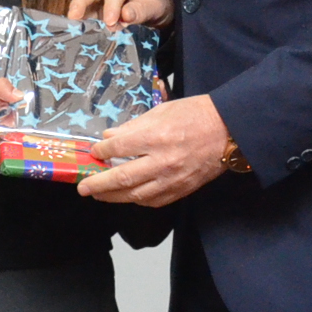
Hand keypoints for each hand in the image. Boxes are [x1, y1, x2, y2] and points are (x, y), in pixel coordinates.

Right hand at [66, 0, 173, 26]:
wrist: (153, 10)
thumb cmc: (154, 4)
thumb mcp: (155, 6)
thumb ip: (141, 10)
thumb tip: (125, 16)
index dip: (111, 6)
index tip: (111, 23)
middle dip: (79, 4)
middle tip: (74, 19)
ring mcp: (97, 0)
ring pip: (82, 5)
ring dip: (78, 19)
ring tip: (74, 34)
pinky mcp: (93, 13)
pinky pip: (84, 19)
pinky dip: (81, 28)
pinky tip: (80, 39)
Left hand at [80, 94, 233, 206]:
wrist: (229, 131)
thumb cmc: (196, 115)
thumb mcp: (162, 111)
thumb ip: (134, 126)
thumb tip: (110, 138)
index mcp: (156, 137)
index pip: (118, 148)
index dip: (101, 152)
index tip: (95, 152)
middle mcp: (162, 161)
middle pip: (121, 178)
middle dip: (98, 184)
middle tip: (83, 187)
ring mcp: (172, 179)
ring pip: (135, 195)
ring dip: (113, 196)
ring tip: (99, 195)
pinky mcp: (181, 190)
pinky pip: (153, 201)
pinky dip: (136, 199)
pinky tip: (127, 196)